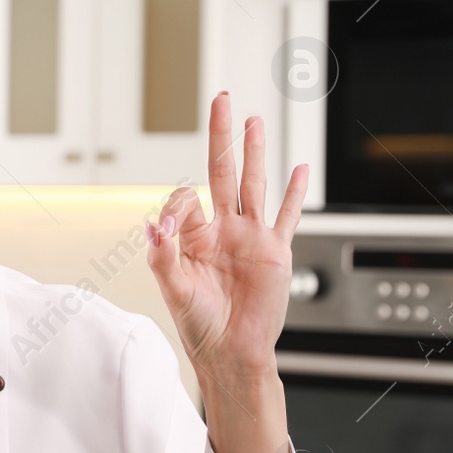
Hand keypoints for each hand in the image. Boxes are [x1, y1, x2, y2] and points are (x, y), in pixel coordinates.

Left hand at [145, 92, 306, 380]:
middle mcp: (222, 231)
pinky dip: (294, 193)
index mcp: (192, 237)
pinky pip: (286, 216)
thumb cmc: (200, 326)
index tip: (169, 224)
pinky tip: (299, 169)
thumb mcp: (174, 291)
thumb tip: (153, 224)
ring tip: (253, 120)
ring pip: (254, 184)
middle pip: (222, 171)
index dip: (177, 203)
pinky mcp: (275, 252)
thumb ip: (162, 257)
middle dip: (221, 136)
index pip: (186, 198)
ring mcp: (250, 238)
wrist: (233, 352)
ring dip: (255, 152)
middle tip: (221, 99)